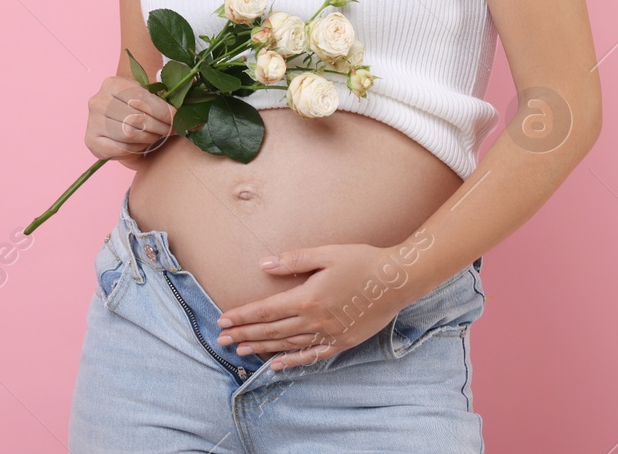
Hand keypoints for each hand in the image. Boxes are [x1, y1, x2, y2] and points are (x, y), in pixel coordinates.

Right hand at [84, 76, 173, 171]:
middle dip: (159, 127)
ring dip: (148, 138)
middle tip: (170, 131)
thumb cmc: (135, 105)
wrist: (115, 116)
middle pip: (137, 119)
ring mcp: (92, 121)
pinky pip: (120, 149)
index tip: (177, 119)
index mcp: (113, 83)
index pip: (143, 99)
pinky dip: (135, 149)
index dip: (164, 112)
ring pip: (129, 135)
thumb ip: (166, 102)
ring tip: (155, 136)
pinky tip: (140, 145)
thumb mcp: (147, 96)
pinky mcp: (91, 141)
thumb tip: (195, 121)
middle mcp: (98, 101)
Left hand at [214, 243, 406, 370]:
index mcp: (307, 298)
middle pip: (271, 330)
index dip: (243, 316)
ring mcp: (328, 335)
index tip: (223, 320)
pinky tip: (277, 365)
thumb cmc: (362, 261)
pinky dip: (292, 361)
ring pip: (287, 344)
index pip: (266, 311)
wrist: (396, 281)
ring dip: (261, 348)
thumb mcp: (326, 254)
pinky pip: (311, 356)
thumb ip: (293, 260)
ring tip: (240, 351)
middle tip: (221, 339)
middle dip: (244, 334)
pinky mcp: (341, 343)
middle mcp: (314, 321)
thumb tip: (264, 265)